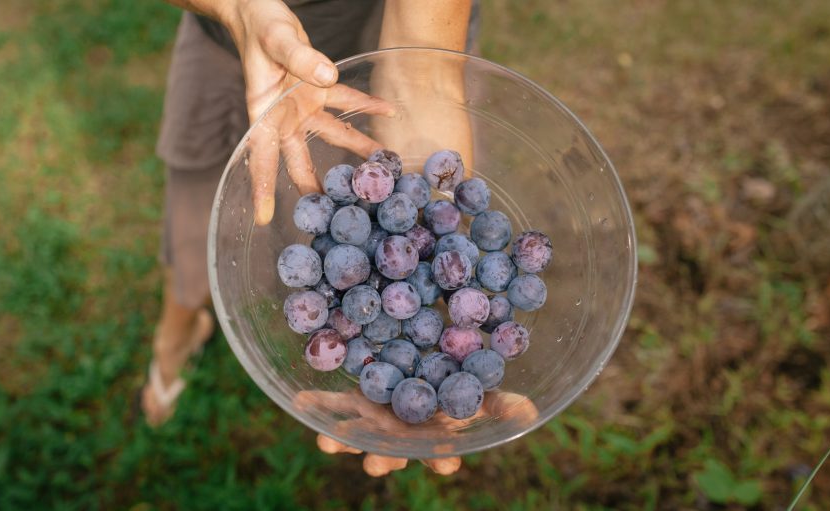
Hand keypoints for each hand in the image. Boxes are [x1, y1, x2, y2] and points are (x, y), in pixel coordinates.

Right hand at [216, 0, 393, 224]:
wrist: (259, 11)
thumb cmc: (259, 25)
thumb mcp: (276, 39)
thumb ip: (299, 56)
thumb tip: (327, 77)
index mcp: (263, 111)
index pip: (261, 156)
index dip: (262, 187)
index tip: (263, 217)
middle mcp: (284, 116)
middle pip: (299, 159)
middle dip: (316, 187)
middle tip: (334, 214)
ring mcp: (303, 106)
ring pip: (331, 136)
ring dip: (355, 151)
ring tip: (380, 171)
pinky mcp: (318, 90)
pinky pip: (346, 102)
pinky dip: (366, 107)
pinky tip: (388, 113)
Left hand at [293, 387, 537, 476]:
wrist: (417, 364)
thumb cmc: (451, 385)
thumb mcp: (476, 392)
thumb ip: (499, 404)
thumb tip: (531, 412)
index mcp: (431, 437)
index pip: (439, 453)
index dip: (442, 459)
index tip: (446, 460)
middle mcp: (399, 435)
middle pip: (391, 453)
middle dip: (385, 461)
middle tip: (379, 464)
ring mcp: (373, 420)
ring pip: (355, 435)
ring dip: (341, 440)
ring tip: (327, 441)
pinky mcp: (352, 400)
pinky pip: (331, 403)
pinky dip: (315, 402)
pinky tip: (298, 399)